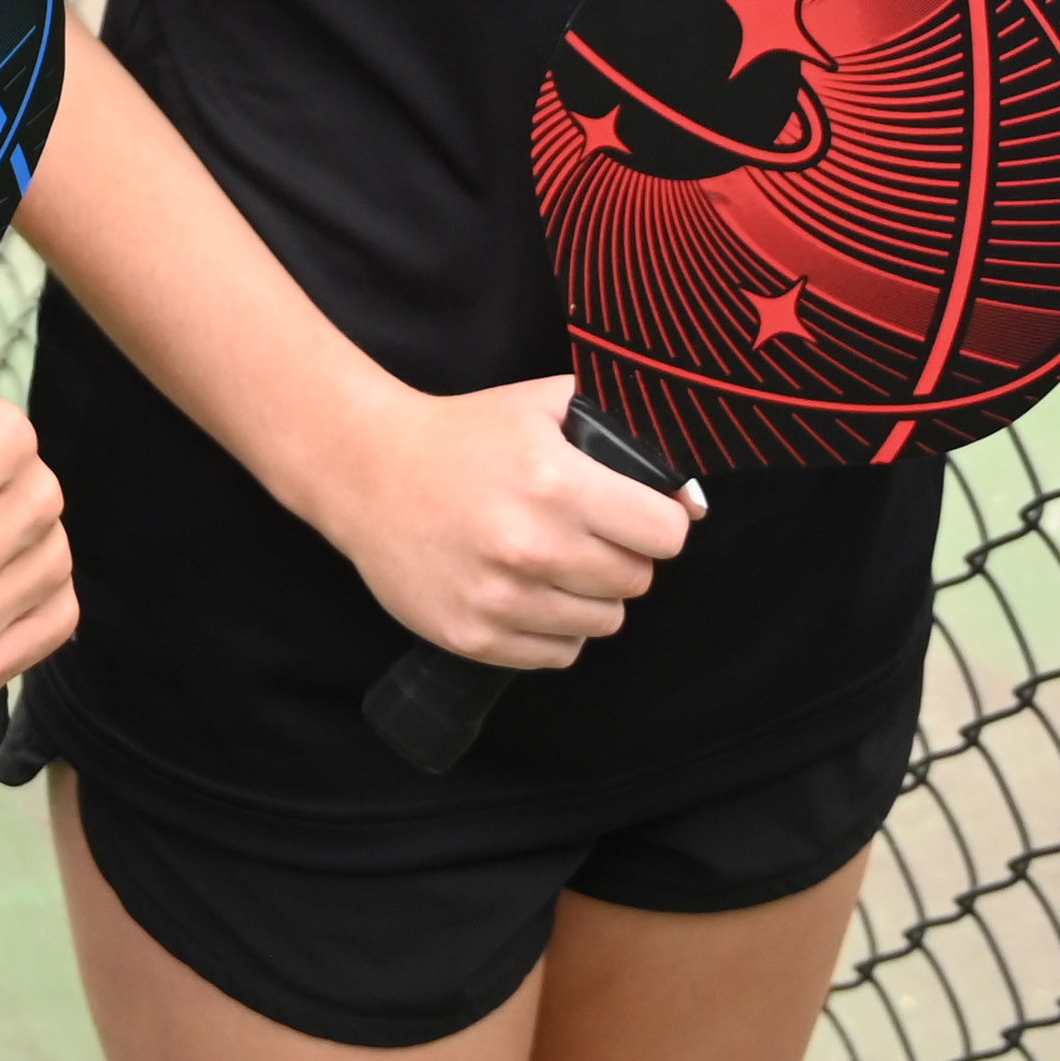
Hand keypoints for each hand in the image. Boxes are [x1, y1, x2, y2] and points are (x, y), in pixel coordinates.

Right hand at [311, 372, 691, 670]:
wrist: (368, 473)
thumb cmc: (466, 436)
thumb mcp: (544, 405)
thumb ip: (624, 433)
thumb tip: (691, 500)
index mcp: (555, 484)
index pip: (665, 535)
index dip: (657, 520)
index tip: (634, 512)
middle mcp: (531, 547)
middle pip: (636, 581)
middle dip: (621, 556)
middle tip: (584, 532)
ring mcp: (500, 600)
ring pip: (603, 623)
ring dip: (589, 595)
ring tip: (552, 560)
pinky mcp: (474, 637)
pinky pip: (558, 655)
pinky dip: (553, 629)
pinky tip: (525, 590)